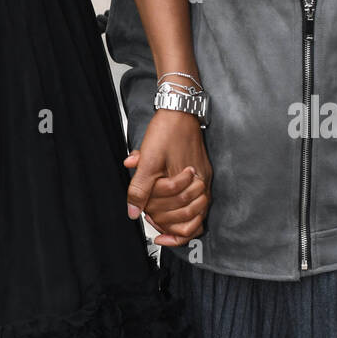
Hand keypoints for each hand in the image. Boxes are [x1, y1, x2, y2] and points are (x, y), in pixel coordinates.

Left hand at [124, 110, 211, 245]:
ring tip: (158, 218)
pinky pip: (198, 201)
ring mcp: (204, 179)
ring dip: (176, 218)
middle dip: (168, 222)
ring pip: (197, 214)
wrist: (179, 109)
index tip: (151, 225)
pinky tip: (169, 207)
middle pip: (190, 220)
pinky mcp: (202, 174)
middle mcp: (202, 184)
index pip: (185, 222)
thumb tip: (133, 213)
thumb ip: (140, 189)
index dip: (166, 228)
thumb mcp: (148, 161)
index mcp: (191, 184)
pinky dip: (184, 209)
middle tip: (150, 219)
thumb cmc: (166, 131)